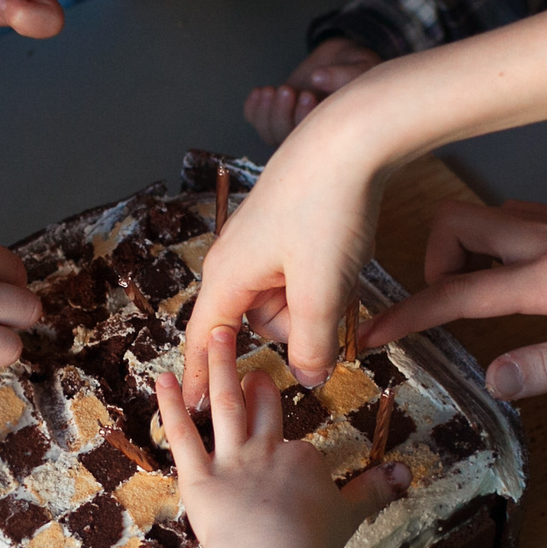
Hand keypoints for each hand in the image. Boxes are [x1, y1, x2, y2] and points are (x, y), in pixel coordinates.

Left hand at [154, 327, 406, 547]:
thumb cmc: (309, 543)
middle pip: (263, 412)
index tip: (292, 453)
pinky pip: (182, 435)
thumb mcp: (350, 515)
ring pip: (226, 406)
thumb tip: (406, 472)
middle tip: (254, 369)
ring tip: (217, 338)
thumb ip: (374, 491)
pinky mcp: (197, 475)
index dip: (296, 455)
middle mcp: (266, 451)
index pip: (299, 449)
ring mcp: (231, 460)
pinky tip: (161, 378)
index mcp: (301, 460)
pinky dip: (170, 406)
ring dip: (221, 369)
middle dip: (259, 387)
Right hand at [181, 117, 393, 402]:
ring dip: (314, 302)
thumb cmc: (326, 209)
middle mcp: (235, 257)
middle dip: (294, 329)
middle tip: (329, 310)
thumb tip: (309, 379)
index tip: (194, 410)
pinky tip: (345, 259)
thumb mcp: (321, 291)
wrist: (352, 137)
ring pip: (284, 297)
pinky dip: (323, 278)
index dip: (201, 378)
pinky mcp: (289, 225)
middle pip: (256, 321)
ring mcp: (263, 239)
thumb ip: (313, 345)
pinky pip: (300, 272)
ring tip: (343, 276)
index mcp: (228, 276)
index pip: (204, 341)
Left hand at [243, 39, 382, 146]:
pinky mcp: (277, 116)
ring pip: (270, 135)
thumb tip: (317, 77)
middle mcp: (313, 137)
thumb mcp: (360, 66)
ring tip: (270, 90)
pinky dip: (253, 109)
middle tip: (287, 89)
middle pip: (287, 141)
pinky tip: (260, 92)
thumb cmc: (356, 67)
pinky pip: (257, 123)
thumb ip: (344, 74)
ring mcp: (293, 127)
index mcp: (336, 131)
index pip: (313, 142)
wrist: (341, 61)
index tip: (308, 95)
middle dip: (281, 116)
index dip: (305, 120)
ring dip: (265, 113)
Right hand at [362, 180, 546, 399]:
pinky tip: (516, 276)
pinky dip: (493, 244)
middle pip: (455, 226)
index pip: (457, 293)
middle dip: (426, 261)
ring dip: (459, 250)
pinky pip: (515, 222)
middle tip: (432, 305)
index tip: (369, 335)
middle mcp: (546, 242)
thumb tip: (493, 382)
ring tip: (465, 294)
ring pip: (484, 220)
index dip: (408, 315)